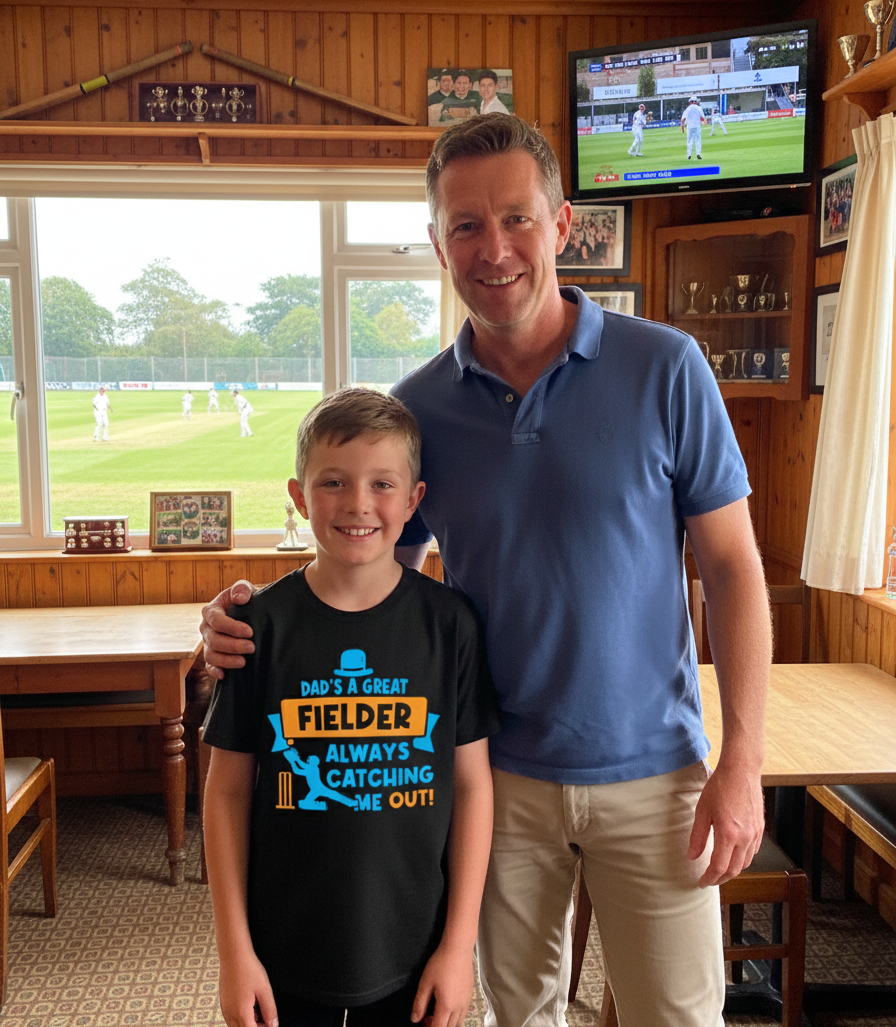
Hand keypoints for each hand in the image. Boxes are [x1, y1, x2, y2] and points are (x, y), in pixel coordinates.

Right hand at [201, 581, 255, 678]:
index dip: (231, 627)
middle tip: (251, 647)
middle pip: (213, 640)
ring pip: (210, 655)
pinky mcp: (213, 655)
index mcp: (211, 611)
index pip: (216, 620)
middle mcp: (206, 628)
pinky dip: (215, 671)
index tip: (249, 631)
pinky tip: (225, 675)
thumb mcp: (245, 589)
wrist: (249, 612)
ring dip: (226, 660)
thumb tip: (240, 598)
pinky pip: (209, 666)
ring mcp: (208, 643)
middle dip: (232, 645)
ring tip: (244, 662)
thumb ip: (242, 589)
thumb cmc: (246, 600)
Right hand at [219, 952, 277, 1026]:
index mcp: (241, 1013)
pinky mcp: (223, 1003)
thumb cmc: (248, 969)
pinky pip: (232, 1017)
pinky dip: (242, 1016)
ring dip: (249, 1022)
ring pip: (237, 1025)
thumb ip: (270, 1010)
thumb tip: (273, 1024)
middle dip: (255, 1026)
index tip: (270, 1024)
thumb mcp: (264, 990)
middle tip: (266, 1018)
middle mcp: (230, 1014)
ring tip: (259, 1008)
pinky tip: (250, 1003)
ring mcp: (225, 1009)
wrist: (233, 955)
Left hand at [410, 943, 473, 1026]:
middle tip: (427, 1018)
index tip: (422, 1023)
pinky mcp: (470, 996)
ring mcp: (466, 1002)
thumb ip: (419, 1003)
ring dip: (447, 1023)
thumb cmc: (440, 964)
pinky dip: (454, 1017)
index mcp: (446, 1006)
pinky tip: (447, 1005)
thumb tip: (415, 1020)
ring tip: (437, 1012)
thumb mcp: (425, 983)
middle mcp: (459, 1008)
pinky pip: (463, 1014)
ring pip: (457, 1023)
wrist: (458, 949)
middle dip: (438, 1026)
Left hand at [687, 762, 763, 886]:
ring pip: (746, 863)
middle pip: (734, 870)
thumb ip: (697, 836)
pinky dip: (743, 859)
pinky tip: (734, 856)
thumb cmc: (720, 786)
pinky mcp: (760, 828)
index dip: (710, 878)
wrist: (741, 770)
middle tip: (709, 880)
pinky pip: (753, 852)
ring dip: (733, 871)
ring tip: (720, 871)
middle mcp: (745, 837)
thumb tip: (692, 856)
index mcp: (728, 834)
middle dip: (721, 879)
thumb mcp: (702, 810)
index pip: (719, 867)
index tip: (701, 882)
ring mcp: (755, 833)